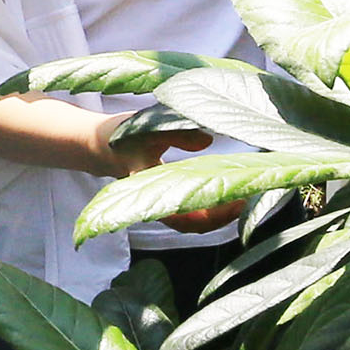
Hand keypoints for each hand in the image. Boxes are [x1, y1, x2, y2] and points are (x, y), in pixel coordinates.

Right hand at [97, 115, 238, 232]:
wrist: (98, 144)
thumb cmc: (121, 135)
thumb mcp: (148, 127)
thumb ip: (177, 133)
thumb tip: (209, 141)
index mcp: (150, 192)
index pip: (187, 217)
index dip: (216, 215)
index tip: (240, 200)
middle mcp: (157, 204)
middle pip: (196, 223)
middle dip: (225, 215)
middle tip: (252, 194)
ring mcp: (162, 201)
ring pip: (195, 217)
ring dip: (220, 209)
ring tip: (245, 192)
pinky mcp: (166, 194)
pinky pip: (191, 207)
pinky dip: (211, 202)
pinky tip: (227, 186)